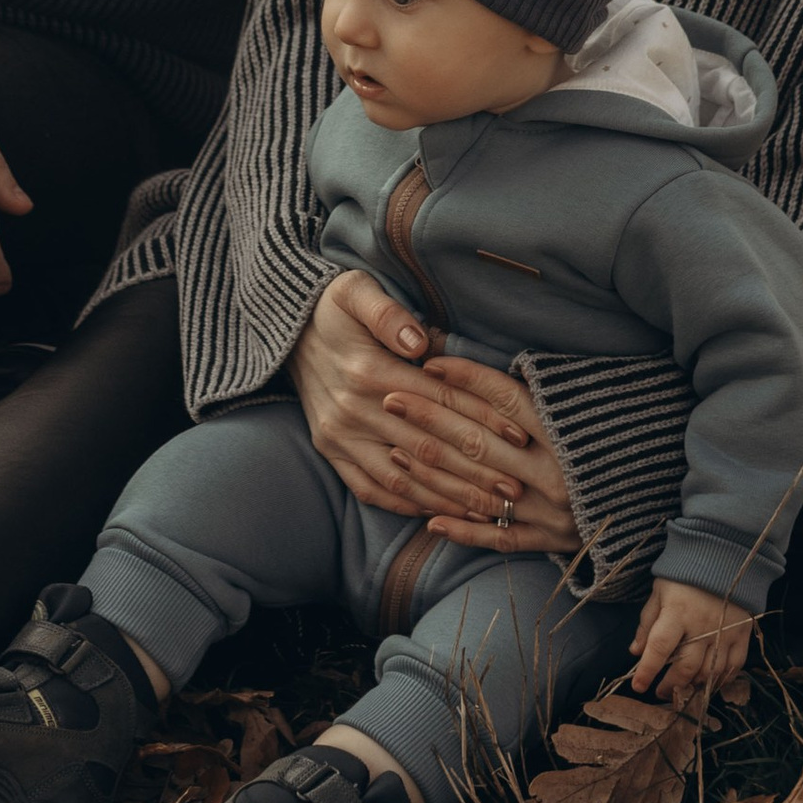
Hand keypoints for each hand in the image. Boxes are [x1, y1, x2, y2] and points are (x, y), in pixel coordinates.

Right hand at [292, 273, 578, 544]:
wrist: (284, 327)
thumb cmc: (331, 306)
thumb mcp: (356, 291)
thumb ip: (388, 314)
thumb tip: (420, 340)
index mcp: (369, 371)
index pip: (439, 401)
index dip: (481, 419)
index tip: (518, 437)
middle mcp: (353, 410)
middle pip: (427, 447)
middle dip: (475, 471)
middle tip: (515, 489)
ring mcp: (339, 435)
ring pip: (401, 476)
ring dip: (446, 496)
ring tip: (486, 511)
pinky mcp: (329, 449)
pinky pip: (368, 487)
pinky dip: (403, 503)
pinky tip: (435, 512)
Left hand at [629, 580, 752, 707]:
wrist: (724, 555)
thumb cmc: (685, 573)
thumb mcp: (659, 591)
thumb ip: (648, 623)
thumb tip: (636, 652)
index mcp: (677, 612)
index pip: (658, 649)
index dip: (647, 671)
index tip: (638, 686)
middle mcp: (702, 625)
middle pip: (686, 667)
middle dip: (670, 685)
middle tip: (660, 692)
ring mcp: (725, 631)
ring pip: (710, 671)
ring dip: (694, 685)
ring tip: (682, 688)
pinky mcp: (742, 633)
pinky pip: (734, 666)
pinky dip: (722, 679)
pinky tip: (709, 682)